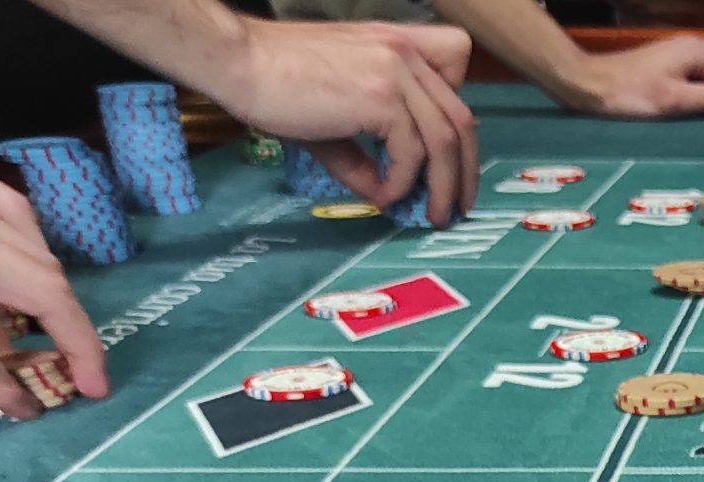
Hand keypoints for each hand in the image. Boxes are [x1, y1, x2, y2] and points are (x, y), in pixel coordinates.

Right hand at [209, 18, 479, 223]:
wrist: (238, 62)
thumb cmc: (275, 82)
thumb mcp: (336, 113)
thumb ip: (366, 150)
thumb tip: (384, 193)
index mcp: (397, 43)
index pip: (455, 63)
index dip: (456, 108)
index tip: (447, 150)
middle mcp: (405, 51)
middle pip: (460, 115)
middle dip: (464, 168)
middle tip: (457, 205)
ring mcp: (396, 72)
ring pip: (445, 139)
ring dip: (442, 186)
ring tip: (431, 215)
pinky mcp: (381, 97)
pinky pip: (410, 152)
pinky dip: (401, 182)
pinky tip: (382, 196)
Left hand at [563, 38, 703, 117]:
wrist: (590, 85)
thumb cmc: (631, 93)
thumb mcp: (675, 100)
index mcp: (699, 52)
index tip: (696, 107)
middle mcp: (693, 49)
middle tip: (681, 110)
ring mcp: (679, 57)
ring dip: (693, 101)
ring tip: (670, 107)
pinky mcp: (666, 67)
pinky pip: (689, 85)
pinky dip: (681, 97)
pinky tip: (663, 104)